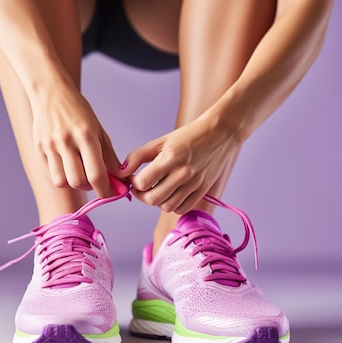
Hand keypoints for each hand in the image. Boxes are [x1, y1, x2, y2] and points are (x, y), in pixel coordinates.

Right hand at [31, 82, 120, 197]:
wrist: (50, 92)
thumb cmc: (78, 111)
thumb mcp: (98, 130)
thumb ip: (109, 155)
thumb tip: (120, 177)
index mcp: (85, 136)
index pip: (97, 174)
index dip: (106, 190)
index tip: (112, 194)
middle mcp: (66, 142)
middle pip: (78, 182)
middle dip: (91, 187)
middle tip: (96, 181)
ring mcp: (49, 146)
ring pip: (62, 182)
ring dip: (74, 184)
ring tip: (80, 173)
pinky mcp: (38, 149)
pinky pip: (51, 174)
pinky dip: (62, 176)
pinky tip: (68, 167)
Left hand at [118, 116, 242, 213]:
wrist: (220, 134)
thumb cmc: (188, 136)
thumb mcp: (160, 141)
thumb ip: (138, 156)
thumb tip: (121, 171)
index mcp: (171, 157)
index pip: (143, 182)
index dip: (133, 182)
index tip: (132, 177)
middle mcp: (183, 173)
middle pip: (153, 199)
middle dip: (141, 196)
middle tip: (140, 187)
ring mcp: (195, 184)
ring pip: (167, 207)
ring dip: (156, 201)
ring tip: (156, 189)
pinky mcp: (203, 191)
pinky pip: (182, 209)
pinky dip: (172, 206)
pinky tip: (170, 194)